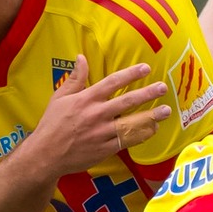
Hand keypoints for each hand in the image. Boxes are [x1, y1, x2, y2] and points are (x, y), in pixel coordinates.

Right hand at [25, 57, 170, 177]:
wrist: (46, 154)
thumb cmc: (52, 124)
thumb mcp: (60, 97)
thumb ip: (75, 78)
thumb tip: (81, 57)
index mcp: (85, 99)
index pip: (112, 82)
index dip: (130, 74)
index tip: (146, 68)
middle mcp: (96, 114)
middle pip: (127, 101)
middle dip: (147, 93)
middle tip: (163, 87)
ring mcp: (102, 132)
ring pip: (131, 122)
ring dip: (150, 116)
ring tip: (166, 110)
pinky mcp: (105, 148)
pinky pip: (127, 140)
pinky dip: (141, 134)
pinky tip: (152, 129)